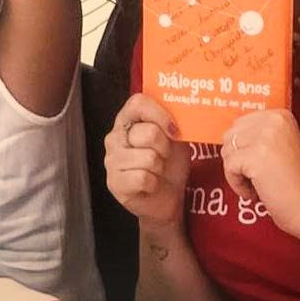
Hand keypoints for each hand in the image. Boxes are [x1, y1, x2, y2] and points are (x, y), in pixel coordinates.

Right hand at [105, 93, 189, 231]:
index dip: (159, 114)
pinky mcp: (114, 182)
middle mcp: (115, 136)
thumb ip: (175, 120)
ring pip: (148, 158)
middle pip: (148, 132)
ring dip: (160, 167)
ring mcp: (112, 160)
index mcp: (128, 119)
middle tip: (164, 155)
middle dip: (165, 147)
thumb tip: (187, 109)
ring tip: (156, 170)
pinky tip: (151, 184)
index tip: (174, 129)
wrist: (168, 197)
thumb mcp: (175, 137)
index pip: (138, 103)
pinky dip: (154, 183)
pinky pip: (143, 178)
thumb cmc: (170, 163)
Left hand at [221, 109, 299, 245]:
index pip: (240, 124)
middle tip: (257, 177)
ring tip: (258, 184)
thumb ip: (258, 134)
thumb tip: (227, 135)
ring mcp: (264, 137)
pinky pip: (229, 167)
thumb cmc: (294, 183)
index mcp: (280, 115)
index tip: (259, 164)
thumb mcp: (279, 145)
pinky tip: (254, 193)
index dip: (244, 148)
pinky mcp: (255, 156)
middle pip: (231, 135)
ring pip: (227, 150)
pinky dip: (237, 185)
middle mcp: (273, 121)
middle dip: (238, 159)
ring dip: (237, 172)